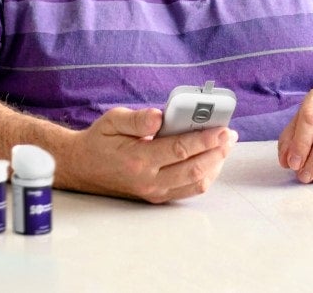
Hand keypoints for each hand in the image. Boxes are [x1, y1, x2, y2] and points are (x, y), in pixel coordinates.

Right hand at [61, 106, 237, 203]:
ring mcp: (154, 192)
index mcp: (138, 160)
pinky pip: (188, 189)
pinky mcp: (157, 196)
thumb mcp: (112, 120)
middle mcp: (148, 180)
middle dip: (217, 152)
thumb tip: (160, 116)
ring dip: (215, 165)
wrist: (82, 167)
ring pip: (195, 184)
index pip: (179, 151)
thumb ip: (137, 119)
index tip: (222, 128)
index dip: (204, 140)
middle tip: (230, 136)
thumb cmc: (100, 140)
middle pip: (194, 170)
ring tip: (225, 145)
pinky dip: (205, 174)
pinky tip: (211, 158)